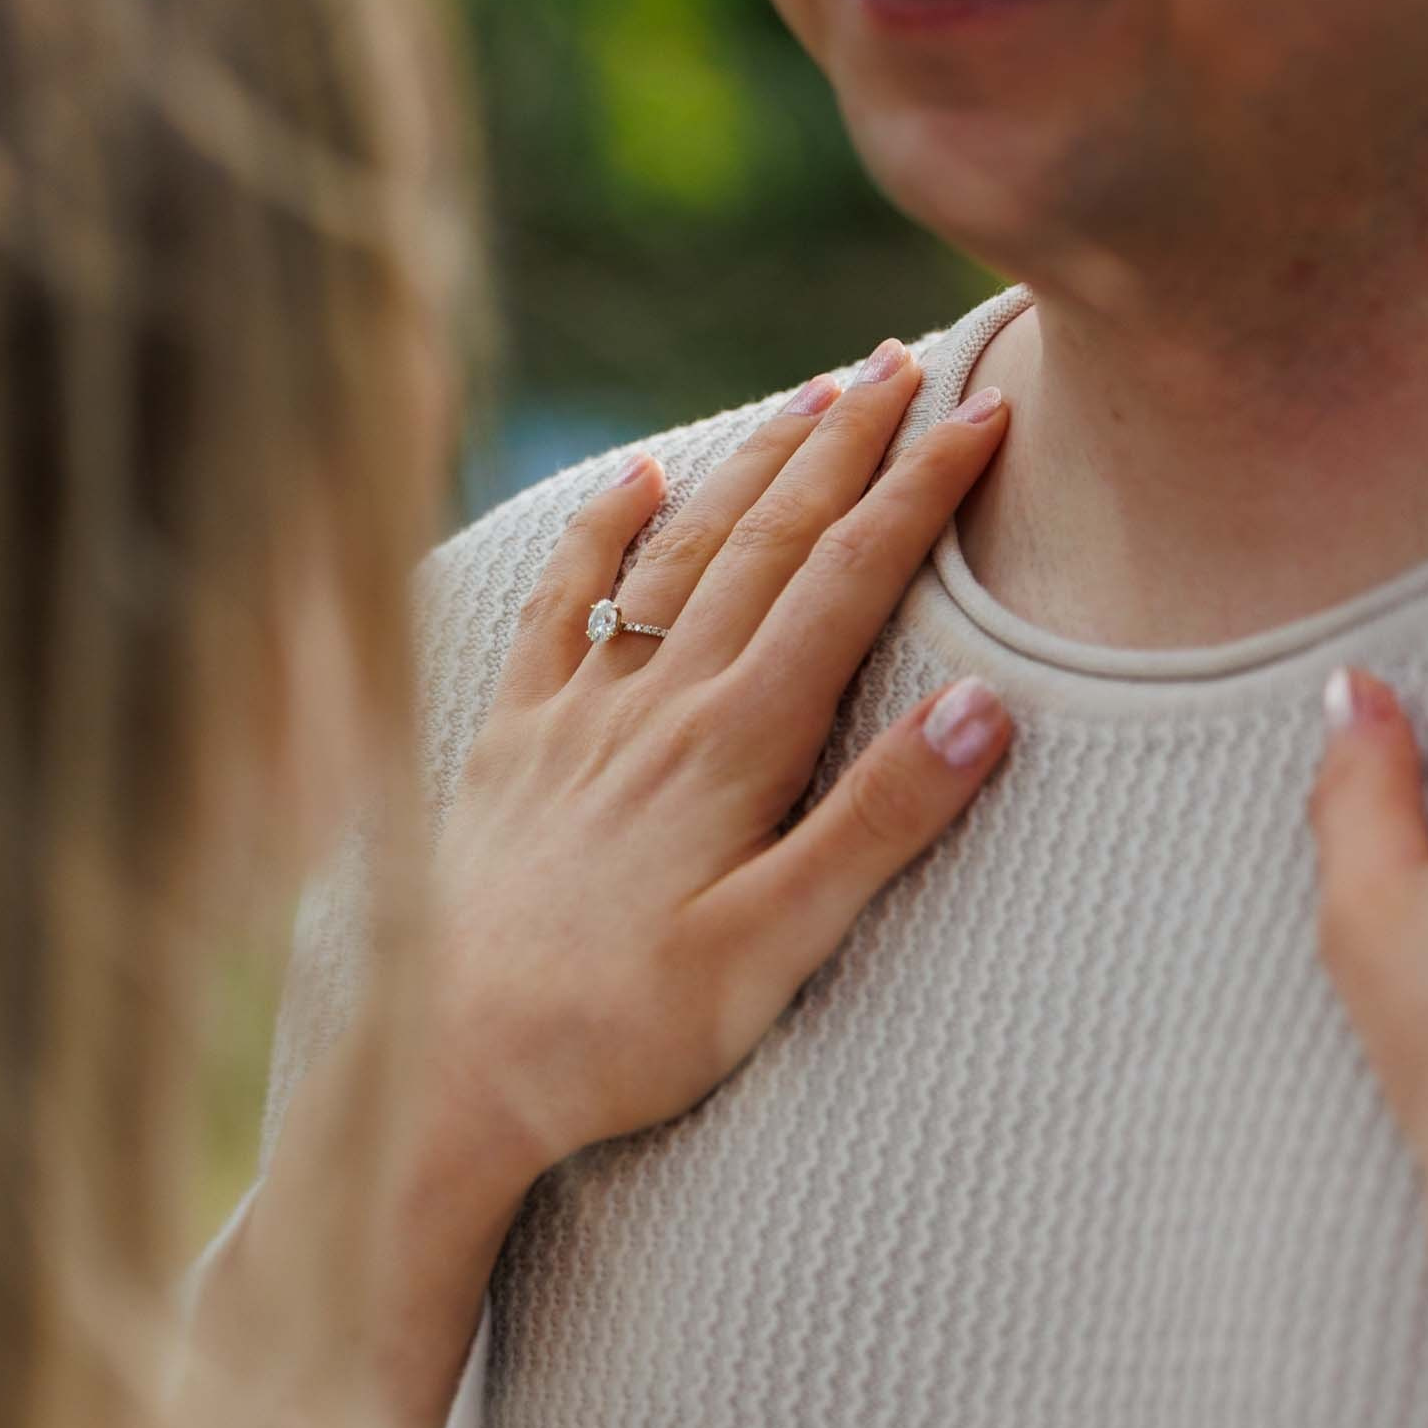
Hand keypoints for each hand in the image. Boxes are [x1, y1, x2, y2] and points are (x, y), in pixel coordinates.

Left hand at [425, 339, 1013, 1205]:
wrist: (442, 1070)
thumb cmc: (620, 1033)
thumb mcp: (773, 952)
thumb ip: (877, 826)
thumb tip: (983, 706)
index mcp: (735, 748)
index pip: (848, 584)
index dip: (921, 492)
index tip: (985, 412)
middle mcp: (659, 704)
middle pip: (770, 541)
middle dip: (846, 443)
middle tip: (907, 357)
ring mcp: (578, 713)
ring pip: (680, 553)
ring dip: (750, 465)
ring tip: (811, 394)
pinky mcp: (511, 741)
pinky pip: (562, 604)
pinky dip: (602, 528)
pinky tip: (637, 478)